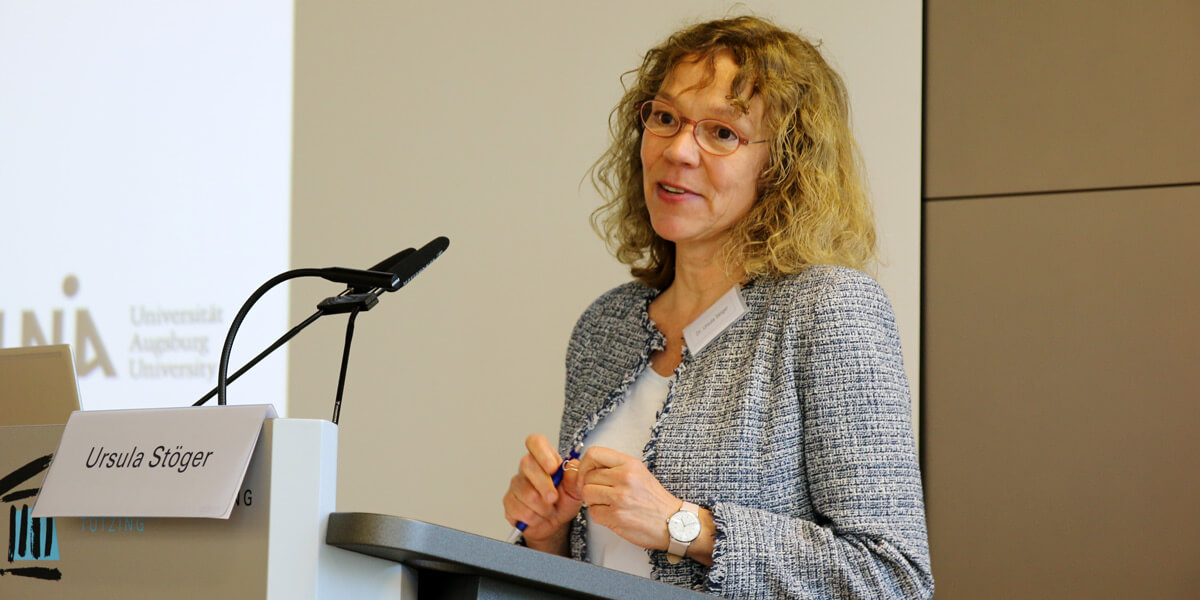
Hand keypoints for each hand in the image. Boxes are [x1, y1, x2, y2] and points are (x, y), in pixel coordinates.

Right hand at [502, 434, 582, 553]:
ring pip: (526, 493)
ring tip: (548, 509)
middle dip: (545, 486)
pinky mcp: (509, 501)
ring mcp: (516, 484)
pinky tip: (538, 516)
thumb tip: (572, 465)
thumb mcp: (576, 489)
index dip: (542, 452)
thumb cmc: (564, 501)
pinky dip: (534, 518)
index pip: (535, 441)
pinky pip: (520, 510)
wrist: (556, 523)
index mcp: (545, 458)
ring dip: (543, 507)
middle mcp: (527, 468)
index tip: (553, 468)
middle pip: (527, 465)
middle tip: (554, 498)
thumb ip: (575, 476)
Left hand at [569, 446, 680, 551]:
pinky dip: (599, 515)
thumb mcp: (639, 473)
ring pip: (587, 494)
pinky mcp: (616, 517)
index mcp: (630, 464)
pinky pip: (593, 513)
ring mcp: (620, 498)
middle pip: (588, 477)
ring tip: (607, 504)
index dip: (585, 465)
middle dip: (590, 487)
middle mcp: (625, 478)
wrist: (672, 522)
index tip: (588, 474)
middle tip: (601, 494)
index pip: (594, 453)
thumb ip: (615, 468)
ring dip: (593, 501)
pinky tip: (613, 515)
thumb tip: (585, 466)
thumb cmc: (654, 499)